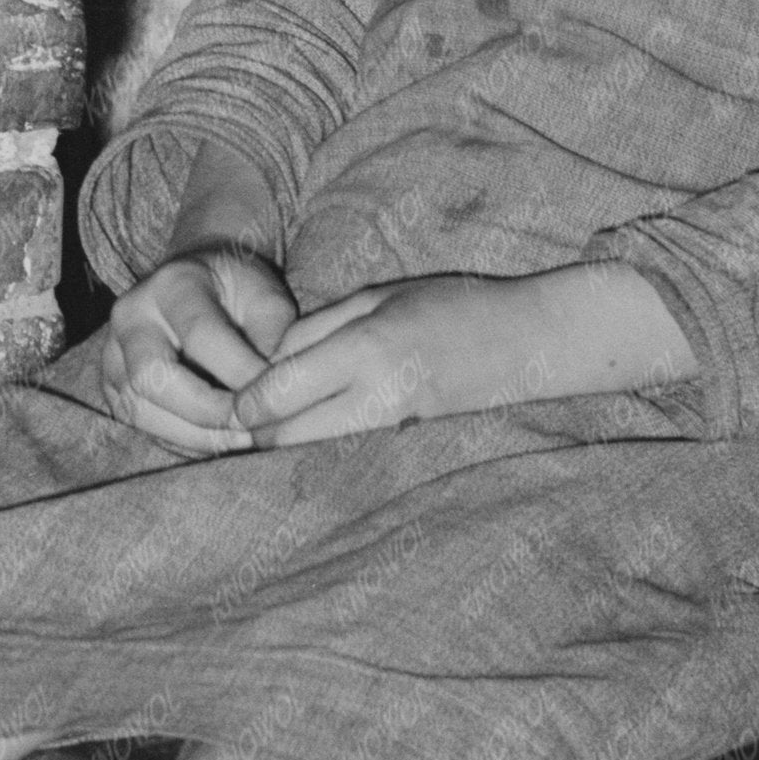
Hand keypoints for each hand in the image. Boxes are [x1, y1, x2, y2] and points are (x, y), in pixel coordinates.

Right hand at [64, 240, 299, 455]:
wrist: (197, 284)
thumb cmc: (237, 292)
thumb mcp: (266, 295)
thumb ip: (273, 336)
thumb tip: (272, 388)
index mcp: (173, 283)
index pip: (200, 334)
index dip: (239, 373)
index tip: (277, 399)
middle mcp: (131, 315)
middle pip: (153, 376)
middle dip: (208, 412)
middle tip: (253, 426)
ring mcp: (113, 352)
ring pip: (139, 409)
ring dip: (195, 434)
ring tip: (241, 438)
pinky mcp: (111, 385)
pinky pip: (139, 424)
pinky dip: (182, 439)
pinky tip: (219, 438)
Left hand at [237, 262, 690, 443]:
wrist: (528, 343)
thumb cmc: (450, 306)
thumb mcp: (376, 298)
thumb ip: (314, 330)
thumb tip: (262, 364)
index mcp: (365, 351)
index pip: (278, 396)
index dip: (244, 404)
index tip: (230, 401)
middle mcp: (378, 400)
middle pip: (288, 440)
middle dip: (258, 434)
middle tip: (239, 423)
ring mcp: (397, 433)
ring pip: (315, 459)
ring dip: (288, 450)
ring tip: (271, 434)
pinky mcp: (409, 451)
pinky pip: (348, 461)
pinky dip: (322, 456)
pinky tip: (313, 443)